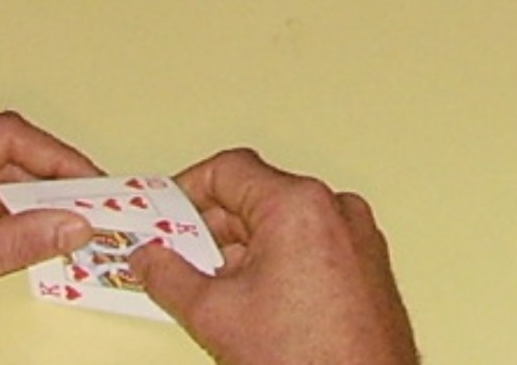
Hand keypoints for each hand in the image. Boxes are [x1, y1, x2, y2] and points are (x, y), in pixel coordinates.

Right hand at [127, 149, 416, 364]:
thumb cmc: (311, 358)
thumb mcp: (216, 315)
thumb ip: (170, 277)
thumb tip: (148, 258)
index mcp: (299, 205)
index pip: (228, 171)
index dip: (186, 190)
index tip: (164, 214)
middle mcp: (335, 209)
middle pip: (256, 197)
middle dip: (213, 230)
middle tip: (180, 259)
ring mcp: (357, 237)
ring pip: (283, 224)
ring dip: (244, 251)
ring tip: (219, 294)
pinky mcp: (367, 264)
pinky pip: (311, 244)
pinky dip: (278, 263)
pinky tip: (257, 304)